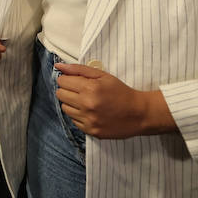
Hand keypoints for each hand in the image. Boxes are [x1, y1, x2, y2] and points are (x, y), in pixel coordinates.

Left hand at [53, 62, 176, 138]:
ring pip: (65, 108)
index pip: (62, 81)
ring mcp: (88, 120)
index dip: (67, 79)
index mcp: (90, 89)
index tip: (75, 81)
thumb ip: (79, 69)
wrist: (139, 114)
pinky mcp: (90, 131)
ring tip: (86, 102)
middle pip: (60, 95)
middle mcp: (87, 105)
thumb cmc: (121, 92)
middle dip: (68, 90)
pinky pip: (73, 121)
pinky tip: (91, 112)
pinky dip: (79, 115)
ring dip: (72, 103)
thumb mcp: (103, 76)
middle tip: (80, 91)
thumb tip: (58, 66)